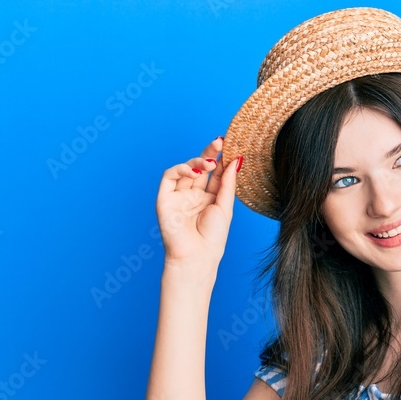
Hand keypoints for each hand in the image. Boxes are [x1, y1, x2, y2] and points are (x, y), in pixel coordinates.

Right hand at [155, 136, 242, 266]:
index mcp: (209, 198)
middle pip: (201, 168)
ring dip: (197, 162)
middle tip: (219, 142)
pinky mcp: (165, 198)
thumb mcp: (225, 207)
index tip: (231, 146)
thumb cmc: (212, 238)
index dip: (222, 160)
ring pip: (185, 170)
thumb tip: (235, 160)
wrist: (196, 256)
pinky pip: (169, 177)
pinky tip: (193, 172)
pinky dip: (180, 170)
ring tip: (210, 162)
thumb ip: (227, 183)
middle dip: (210, 154)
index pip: (215, 173)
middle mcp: (193, 195)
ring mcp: (179, 196)